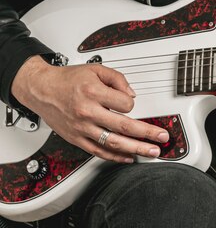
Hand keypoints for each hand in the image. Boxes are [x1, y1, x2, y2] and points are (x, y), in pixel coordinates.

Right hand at [11, 55, 168, 162]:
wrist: (42, 90)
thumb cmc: (67, 79)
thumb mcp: (95, 69)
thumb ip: (117, 79)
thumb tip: (131, 94)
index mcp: (93, 92)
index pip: (125, 104)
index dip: (132, 103)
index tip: (132, 103)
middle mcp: (87, 112)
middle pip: (123, 127)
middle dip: (146, 134)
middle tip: (161, 138)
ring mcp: (82, 128)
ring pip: (113, 143)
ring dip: (135, 149)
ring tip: (151, 152)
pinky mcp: (77, 139)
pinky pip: (98, 152)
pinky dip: (115, 157)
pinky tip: (128, 157)